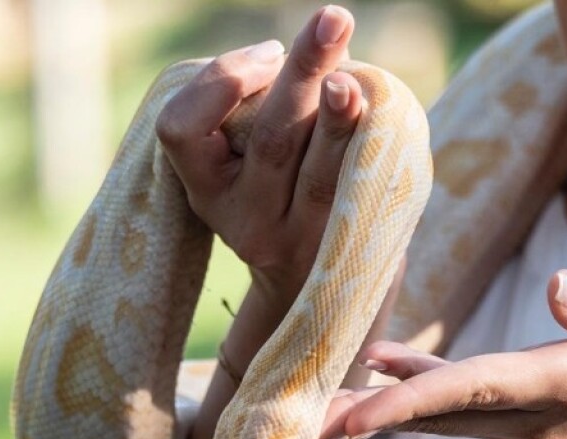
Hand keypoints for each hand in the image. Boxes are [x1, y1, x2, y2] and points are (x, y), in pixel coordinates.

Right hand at [156, 6, 363, 309]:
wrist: (318, 283)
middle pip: (269, 142)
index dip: (222, 82)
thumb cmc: (278, 191)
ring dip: (338, 121)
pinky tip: (383, 113)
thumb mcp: (243, 161)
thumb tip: (319, 48)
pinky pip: (357, 193)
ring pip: (318, 174)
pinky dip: (371, 149)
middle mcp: (246, 219)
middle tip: (332, 20)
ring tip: (352, 81)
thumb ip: (258, 106)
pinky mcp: (343, 249)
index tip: (268, 51)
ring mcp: (297, 240)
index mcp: (206, 191)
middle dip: (300, 75)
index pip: (182, 132)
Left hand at [322, 271, 566, 438]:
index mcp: (564, 386)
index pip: (472, 389)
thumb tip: (554, 286)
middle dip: (361, 418)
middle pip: (430, 414)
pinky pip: (456, 410)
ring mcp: (522, 429)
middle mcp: (529, 417)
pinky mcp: (522, 426)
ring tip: (313, 402)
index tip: (351, 417)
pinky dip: (413, 393)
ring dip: (374, 411)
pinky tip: (382, 364)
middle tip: (292, 424)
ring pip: (435, 417)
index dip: (406, 400)